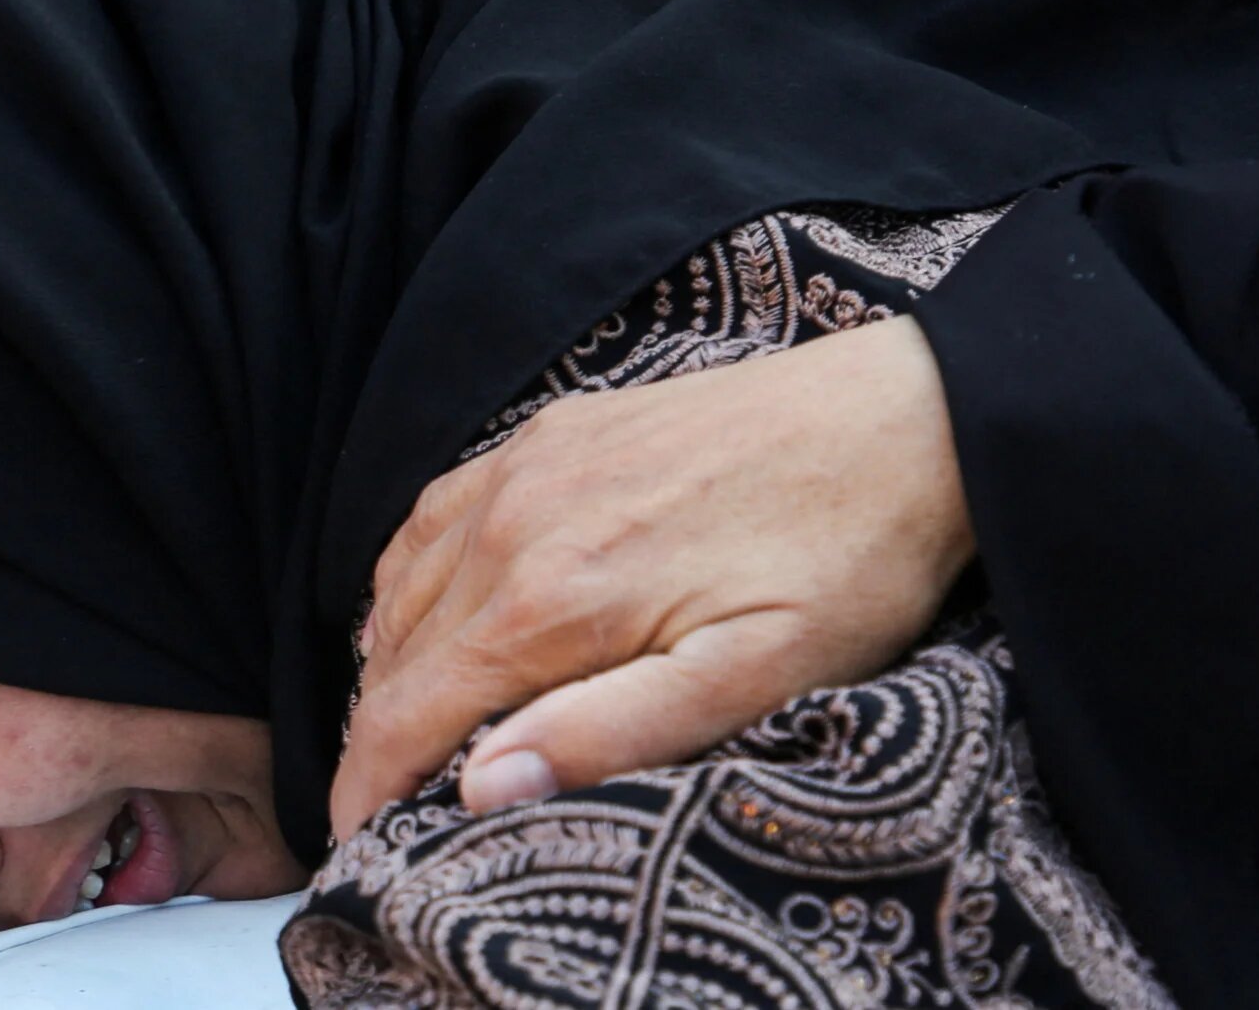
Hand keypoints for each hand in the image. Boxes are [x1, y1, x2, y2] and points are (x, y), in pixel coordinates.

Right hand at [329, 317, 974, 838]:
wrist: (904, 419)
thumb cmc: (847, 559)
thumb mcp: (755, 676)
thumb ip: (612, 730)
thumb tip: (483, 784)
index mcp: (551, 597)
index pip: (407, 709)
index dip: (366, 784)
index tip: (355, 840)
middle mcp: (512, 521)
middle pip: (393, 650)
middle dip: (375, 734)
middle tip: (389, 798)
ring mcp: (524, 464)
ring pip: (400, 581)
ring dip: (387, 660)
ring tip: (408, 725)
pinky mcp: (548, 433)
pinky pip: (434, 510)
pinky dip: (408, 576)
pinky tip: (431, 609)